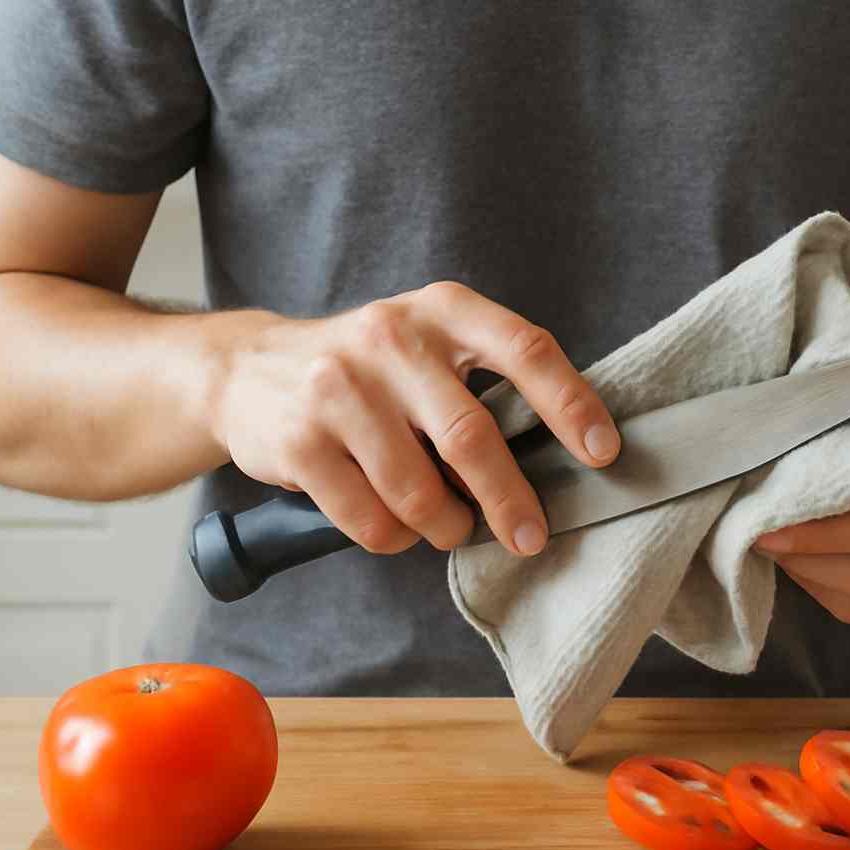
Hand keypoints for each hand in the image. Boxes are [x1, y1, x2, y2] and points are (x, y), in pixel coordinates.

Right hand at [211, 282, 619, 555]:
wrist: (247, 369)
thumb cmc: (368, 370)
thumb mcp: (425, 343)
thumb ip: (483, 381)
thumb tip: (561, 456)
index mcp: (442, 310)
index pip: (525, 349)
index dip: (571, 404)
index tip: (602, 453)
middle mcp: (391, 338)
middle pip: (472, 437)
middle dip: (510, 500)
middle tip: (531, 536)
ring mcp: (339, 388)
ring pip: (420, 494)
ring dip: (447, 527)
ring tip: (453, 528)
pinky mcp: (300, 441)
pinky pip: (371, 520)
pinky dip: (396, 539)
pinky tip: (397, 526)